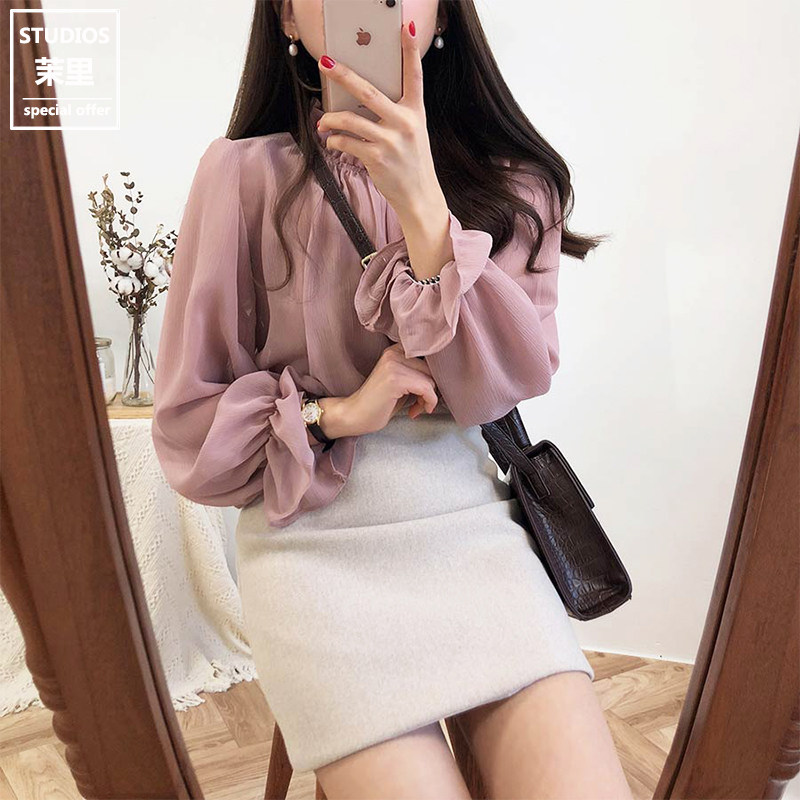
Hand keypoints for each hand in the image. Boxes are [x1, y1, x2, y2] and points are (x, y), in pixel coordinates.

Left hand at [316, 21, 445, 226]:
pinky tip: (333, 142)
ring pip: (350, 120)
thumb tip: (359, 101)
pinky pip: (347, 143)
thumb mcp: (413, 133)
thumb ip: (395, 114)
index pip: (415, 75)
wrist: (420, 196)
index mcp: (416, 112)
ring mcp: (390, 141)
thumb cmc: (411, 162)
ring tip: (323, 121)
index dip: (410, 50)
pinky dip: (335, 141)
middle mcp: (405, 123)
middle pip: (368, 91)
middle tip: (326, 62)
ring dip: (331, 119)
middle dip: (344, 75)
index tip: (405, 27)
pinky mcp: (377, 158)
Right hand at [319, 343, 438, 437]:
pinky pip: (426, 389)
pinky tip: (414, 412)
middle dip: (430, 390)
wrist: (353, 415)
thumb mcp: (401, 384)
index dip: (432, 376)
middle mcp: (394, 352)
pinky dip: (427, 403)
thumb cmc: (378, 404)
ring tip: (415, 409)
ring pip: (430, 380)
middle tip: (419, 405)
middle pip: (432, 369)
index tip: (426, 394)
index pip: (428, 357)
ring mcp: (393, 364)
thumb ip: (417, 375)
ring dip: (428, 399)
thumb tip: (444, 378)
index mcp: (395, 350)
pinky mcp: (395, 379)